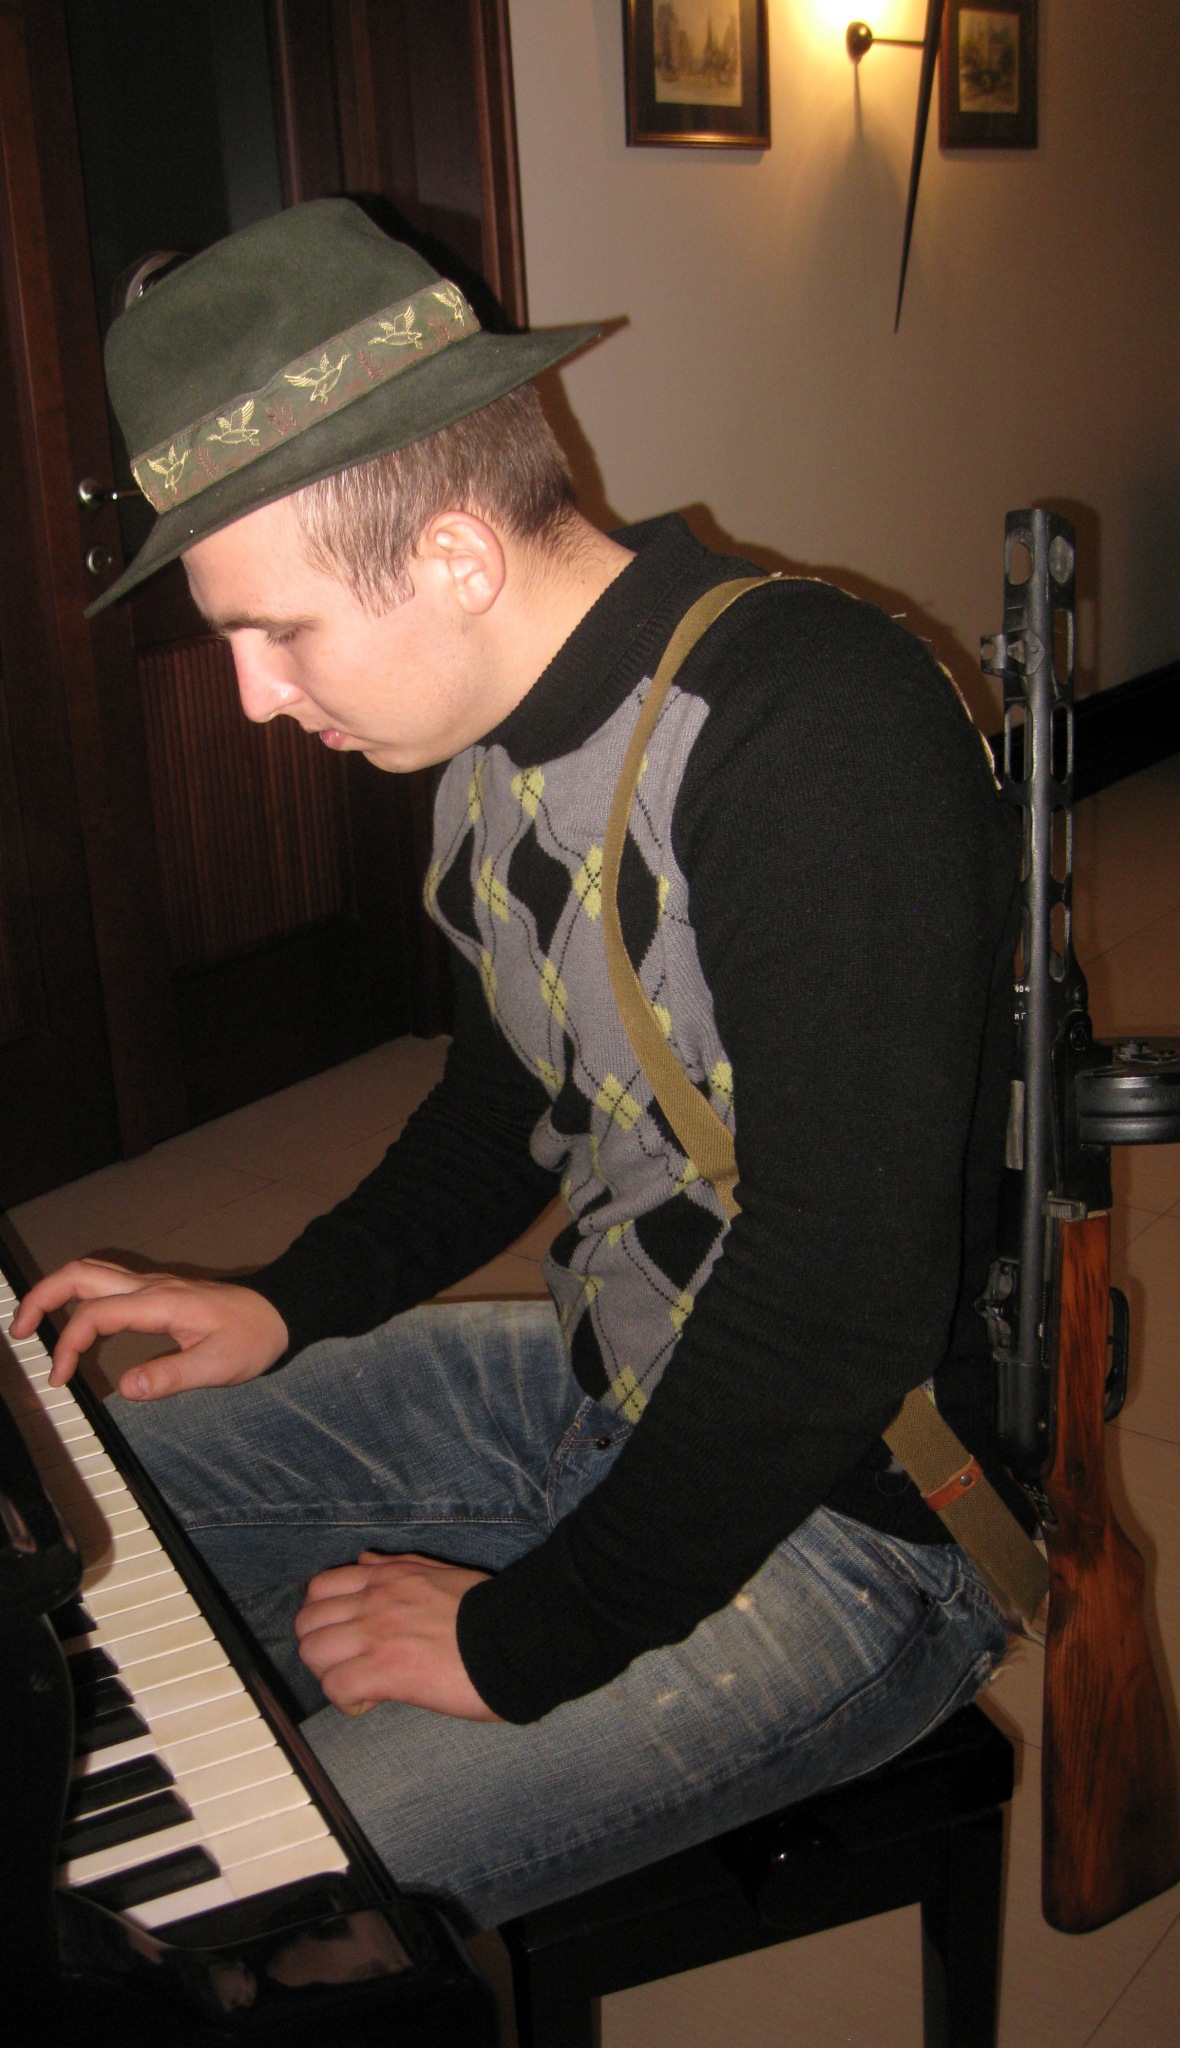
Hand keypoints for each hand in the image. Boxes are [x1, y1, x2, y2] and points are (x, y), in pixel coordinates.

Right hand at [11, 1259, 288, 1400]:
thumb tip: (124, 1390)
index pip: (96, 1314)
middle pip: (81, 1274)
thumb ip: (170, 1376)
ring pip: (91, 1273)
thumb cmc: (254, 1338)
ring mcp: (153, 1286)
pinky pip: (107, 1285)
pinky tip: (78, 1327)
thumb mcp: (217, 1366)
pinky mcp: (158, 1293)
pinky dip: (80, 1299)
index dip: (69, 1345)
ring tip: (34, 1325)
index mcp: (159, 1302)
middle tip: (19, 1330)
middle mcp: (150, 1287)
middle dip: (42, 1297)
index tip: (60, 1380)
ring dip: (57, 1292)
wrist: (281, 1313)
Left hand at [295, 1552, 498, 1720]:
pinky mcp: (385, 1671)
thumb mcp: (438, 1572)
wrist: (514, 1637)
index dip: (324, 1617)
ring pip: (313, 1654)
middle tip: (348, 1664)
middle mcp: (374, 1601)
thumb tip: (366, 1561)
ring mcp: (376, 1635)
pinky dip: (346, 1701)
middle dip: (321, 1648)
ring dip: (330, 1674)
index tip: (346, 1636)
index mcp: (387, 1577)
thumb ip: (398, 1567)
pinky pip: (335, 1688)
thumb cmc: (485, 1610)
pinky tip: (372, 1702)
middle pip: (307, 1624)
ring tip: (359, 1684)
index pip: (320, 1588)